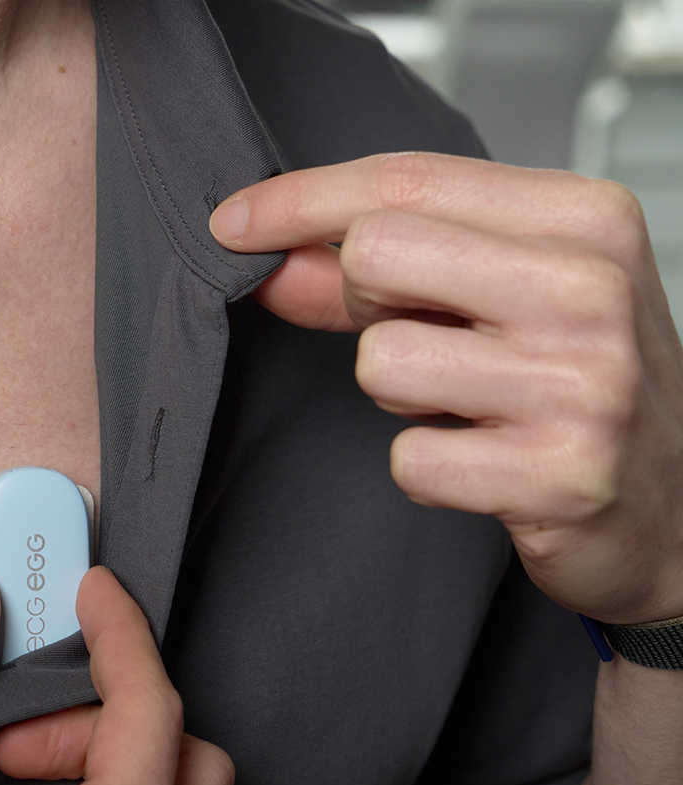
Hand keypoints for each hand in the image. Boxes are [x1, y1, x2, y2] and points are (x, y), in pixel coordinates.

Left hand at [209, 153, 682, 622]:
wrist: (677, 513)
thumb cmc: (581, 390)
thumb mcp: (498, 303)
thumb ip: (385, 275)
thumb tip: (273, 258)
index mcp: (582, 221)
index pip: (406, 182)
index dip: (301, 202)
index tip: (236, 224)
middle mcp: (588, 289)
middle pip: (379, 253)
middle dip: (366, 302)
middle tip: (423, 335)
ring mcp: (579, 383)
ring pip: (382, 361)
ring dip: (401, 396)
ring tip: (469, 408)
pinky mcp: (557, 474)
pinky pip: (409, 460)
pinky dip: (428, 469)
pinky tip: (484, 466)